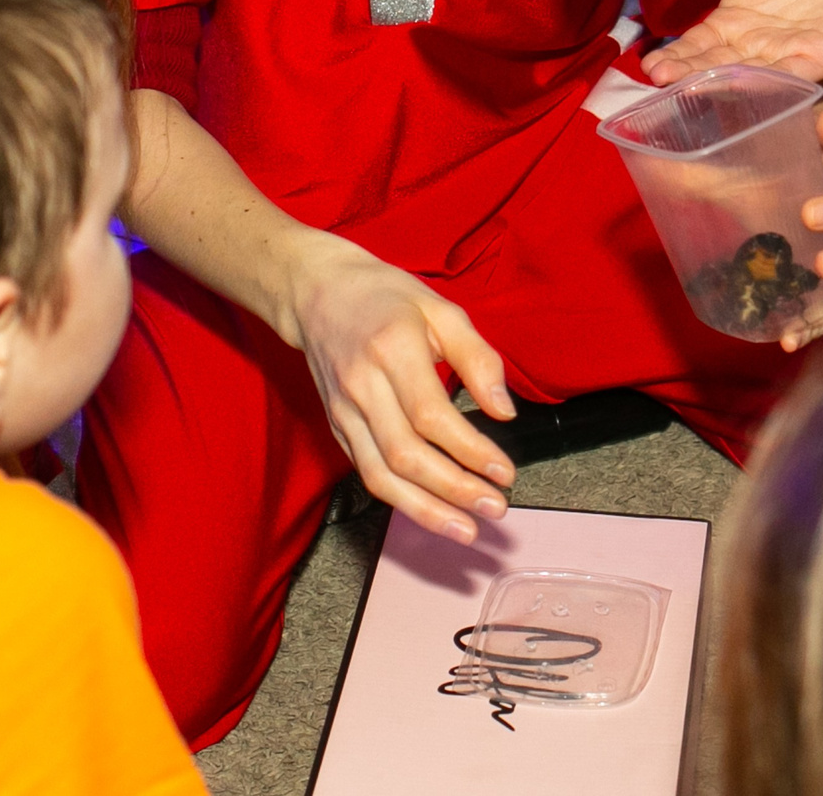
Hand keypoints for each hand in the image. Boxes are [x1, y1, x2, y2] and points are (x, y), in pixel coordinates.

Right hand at [282, 232, 518, 543]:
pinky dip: (401, 500)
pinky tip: (432, 512)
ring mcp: (344, 410)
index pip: (431, 415)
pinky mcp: (337, 427)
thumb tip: (504, 412)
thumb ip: (478, 358)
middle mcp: (362, 385)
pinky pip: (367, 473)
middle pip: (406, 455)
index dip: (469, 450)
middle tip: (495, 508)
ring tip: (467, 529)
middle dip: (454, 490)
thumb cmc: (387, 298)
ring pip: (381, 476)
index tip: (504, 472)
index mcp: (392, 348)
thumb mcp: (442, 310)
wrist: (317, 292)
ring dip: (426, 510)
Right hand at [646, 0, 822, 83]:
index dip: (675, 56)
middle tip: (661, 81)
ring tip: (693, 87)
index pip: (696, 46)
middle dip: (688, 75)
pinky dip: (771, 82)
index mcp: (731, 24)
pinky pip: (791, 76)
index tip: (650, 65)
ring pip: (747, 76)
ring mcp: (784, 58)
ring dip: (721, 84)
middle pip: (715, 67)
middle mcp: (753, 49)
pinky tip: (748, 85)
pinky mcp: (819, 61)